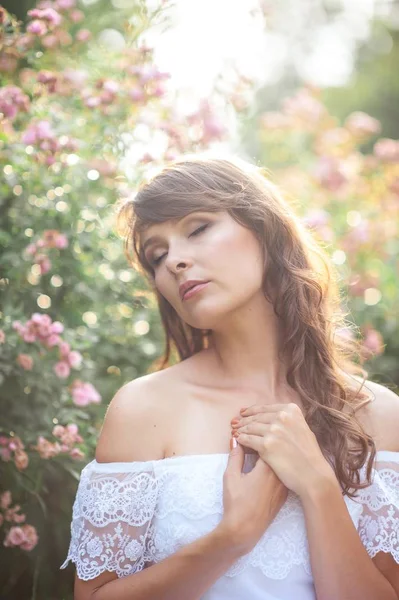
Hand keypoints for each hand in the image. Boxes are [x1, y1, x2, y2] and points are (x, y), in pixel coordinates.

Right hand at [219, 440, 287, 554]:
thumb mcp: (231, 476)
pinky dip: (273, 471)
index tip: (243, 439)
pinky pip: (281, 477)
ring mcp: (284, 487)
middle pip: (274, 454)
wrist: (245, 530)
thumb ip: (235, 456)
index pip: (264, 445)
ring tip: (255, 458)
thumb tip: (236, 441)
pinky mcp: (284, 496)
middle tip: (248, 446)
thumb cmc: (236, 502)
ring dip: (269, 459)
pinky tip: (262, 474)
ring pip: (279, 465)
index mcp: (268, 468)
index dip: (253, 440)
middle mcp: (280, 476)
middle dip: (262, 447)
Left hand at [231, 403, 336, 498]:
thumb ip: (289, 421)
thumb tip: (275, 418)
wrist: (313, 475)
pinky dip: (241, 439)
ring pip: (250, 427)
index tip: (243, 412)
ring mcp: (274, 430)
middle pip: (256, 417)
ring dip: (240, 429)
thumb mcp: (303, 429)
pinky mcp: (266, 445)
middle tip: (235, 423)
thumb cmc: (310, 456)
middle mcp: (282, 417)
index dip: (252, 410)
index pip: (266, 408)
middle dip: (244, 420)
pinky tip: (238, 440)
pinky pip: (248, 439)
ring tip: (235, 432)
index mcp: (291, 410)